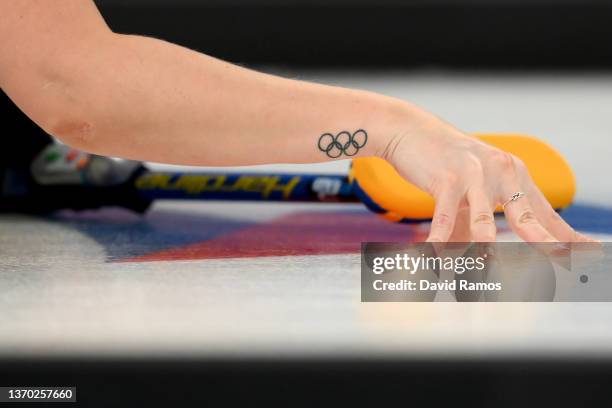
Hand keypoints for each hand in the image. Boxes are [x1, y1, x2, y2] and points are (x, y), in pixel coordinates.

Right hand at [382, 115, 596, 242]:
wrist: (413, 131)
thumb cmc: (445, 163)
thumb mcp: (469, 192)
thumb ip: (475, 224)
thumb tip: (475, 259)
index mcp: (513, 175)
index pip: (544, 212)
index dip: (566, 235)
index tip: (590, 252)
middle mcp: (501, 172)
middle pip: (526, 216)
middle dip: (544, 242)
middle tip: (562, 262)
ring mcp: (474, 175)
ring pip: (483, 222)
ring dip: (483, 250)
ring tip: (485, 274)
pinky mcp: (447, 178)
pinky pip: (444, 218)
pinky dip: (439, 241)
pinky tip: (434, 256)